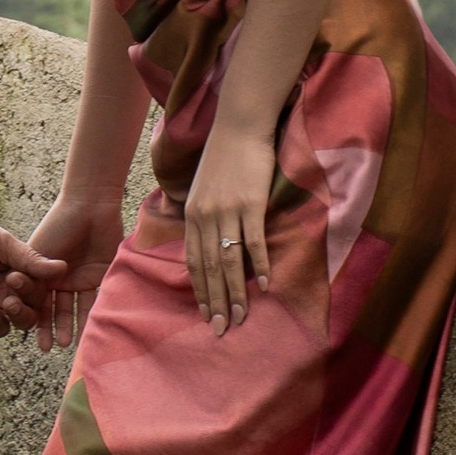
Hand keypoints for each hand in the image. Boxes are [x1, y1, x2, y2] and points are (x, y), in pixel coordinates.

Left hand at [0, 206, 61, 341]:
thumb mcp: (1, 243)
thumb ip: (29, 259)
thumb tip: (62, 267)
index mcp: (18, 278)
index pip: (36, 298)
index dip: (31, 296)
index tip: (15, 280)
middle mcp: (3, 294)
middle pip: (21, 318)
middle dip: (18, 315)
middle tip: (8, 302)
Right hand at [17, 191, 126, 351]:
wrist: (89, 206)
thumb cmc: (58, 225)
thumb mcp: (39, 254)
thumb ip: (33, 278)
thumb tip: (25, 308)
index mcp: (42, 272)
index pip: (37, 303)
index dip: (36, 322)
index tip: (36, 342)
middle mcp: (60, 278)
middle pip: (56, 308)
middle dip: (54, 327)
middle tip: (52, 346)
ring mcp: (80, 278)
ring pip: (76, 307)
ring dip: (73, 325)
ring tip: (69, 344)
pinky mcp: (101, 275)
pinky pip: (96, 298)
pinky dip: (93, 314)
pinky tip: (90, 329)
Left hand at [180, 131, 277, 335]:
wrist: (239, 126)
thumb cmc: (223, 157)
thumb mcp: (203, 189)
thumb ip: (203, 218)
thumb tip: (207, 245)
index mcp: (192, 215)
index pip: (192, 262)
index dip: (199, 291)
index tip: (204, 314)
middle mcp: (205, 216)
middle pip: (208, 268)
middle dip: (214, 301)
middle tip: (220, 329)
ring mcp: (227, 210)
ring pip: (228, 261)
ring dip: (235, 292)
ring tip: (240, 317)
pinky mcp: (250, 203)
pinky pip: (253, 241)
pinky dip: (258, 264)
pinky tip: (263, 284)